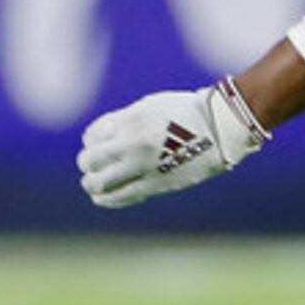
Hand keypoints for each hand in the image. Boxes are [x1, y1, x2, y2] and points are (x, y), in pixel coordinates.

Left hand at [77, 78, 267, 208]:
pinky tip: (101, 198)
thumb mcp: (149, 105)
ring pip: (101, 183)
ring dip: (91, 184)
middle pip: (91, 160)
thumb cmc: (184, 112)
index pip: (92, 135)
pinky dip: (107, 199)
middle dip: (86, 163)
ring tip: (91, 184)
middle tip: (88, 165)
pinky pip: (123, 196)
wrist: (218, 128)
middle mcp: (133, 144)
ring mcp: (143, 166)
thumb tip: (99, 137)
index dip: (90, 141)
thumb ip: (123, 120)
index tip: (92, 143)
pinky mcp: (156, 185)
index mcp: (130, 120)